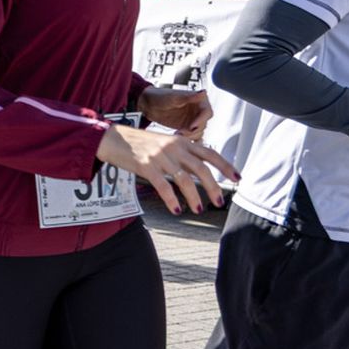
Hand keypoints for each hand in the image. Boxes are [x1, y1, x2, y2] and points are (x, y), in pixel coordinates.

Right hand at [96, 124, 237, 214]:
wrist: (110, 138)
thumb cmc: (136, 143)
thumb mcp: (162, 143)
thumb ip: (179, 152)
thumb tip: (196, 168)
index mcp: (181, 141)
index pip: (210, 154)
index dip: (226, 166)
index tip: (237, 178)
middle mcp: (173, 148)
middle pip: (201, 169)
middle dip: (213, 187)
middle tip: (218, 202)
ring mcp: (160, 157)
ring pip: (184, 180)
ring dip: (194, 197)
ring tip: (198, 209)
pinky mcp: (146, 166)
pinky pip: (163, 186)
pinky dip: (172, 200)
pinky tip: (176, 209)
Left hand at [138, 86, 211, 138]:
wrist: (148, 104)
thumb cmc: (160, 96)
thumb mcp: (174, 96)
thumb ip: (189, 97)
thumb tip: (203, 92)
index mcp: (199, 101)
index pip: (207, 112)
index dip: (201, 120)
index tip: (192, 126)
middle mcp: (197, 111)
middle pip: (204, 124)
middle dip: (195, 130)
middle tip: (183, 132)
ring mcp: (192, 120)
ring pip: (199, 132)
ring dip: (190, 136)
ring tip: (178, 134)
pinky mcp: (186, 128)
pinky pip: (192, 136)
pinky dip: (187, 139)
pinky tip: (177, 137)